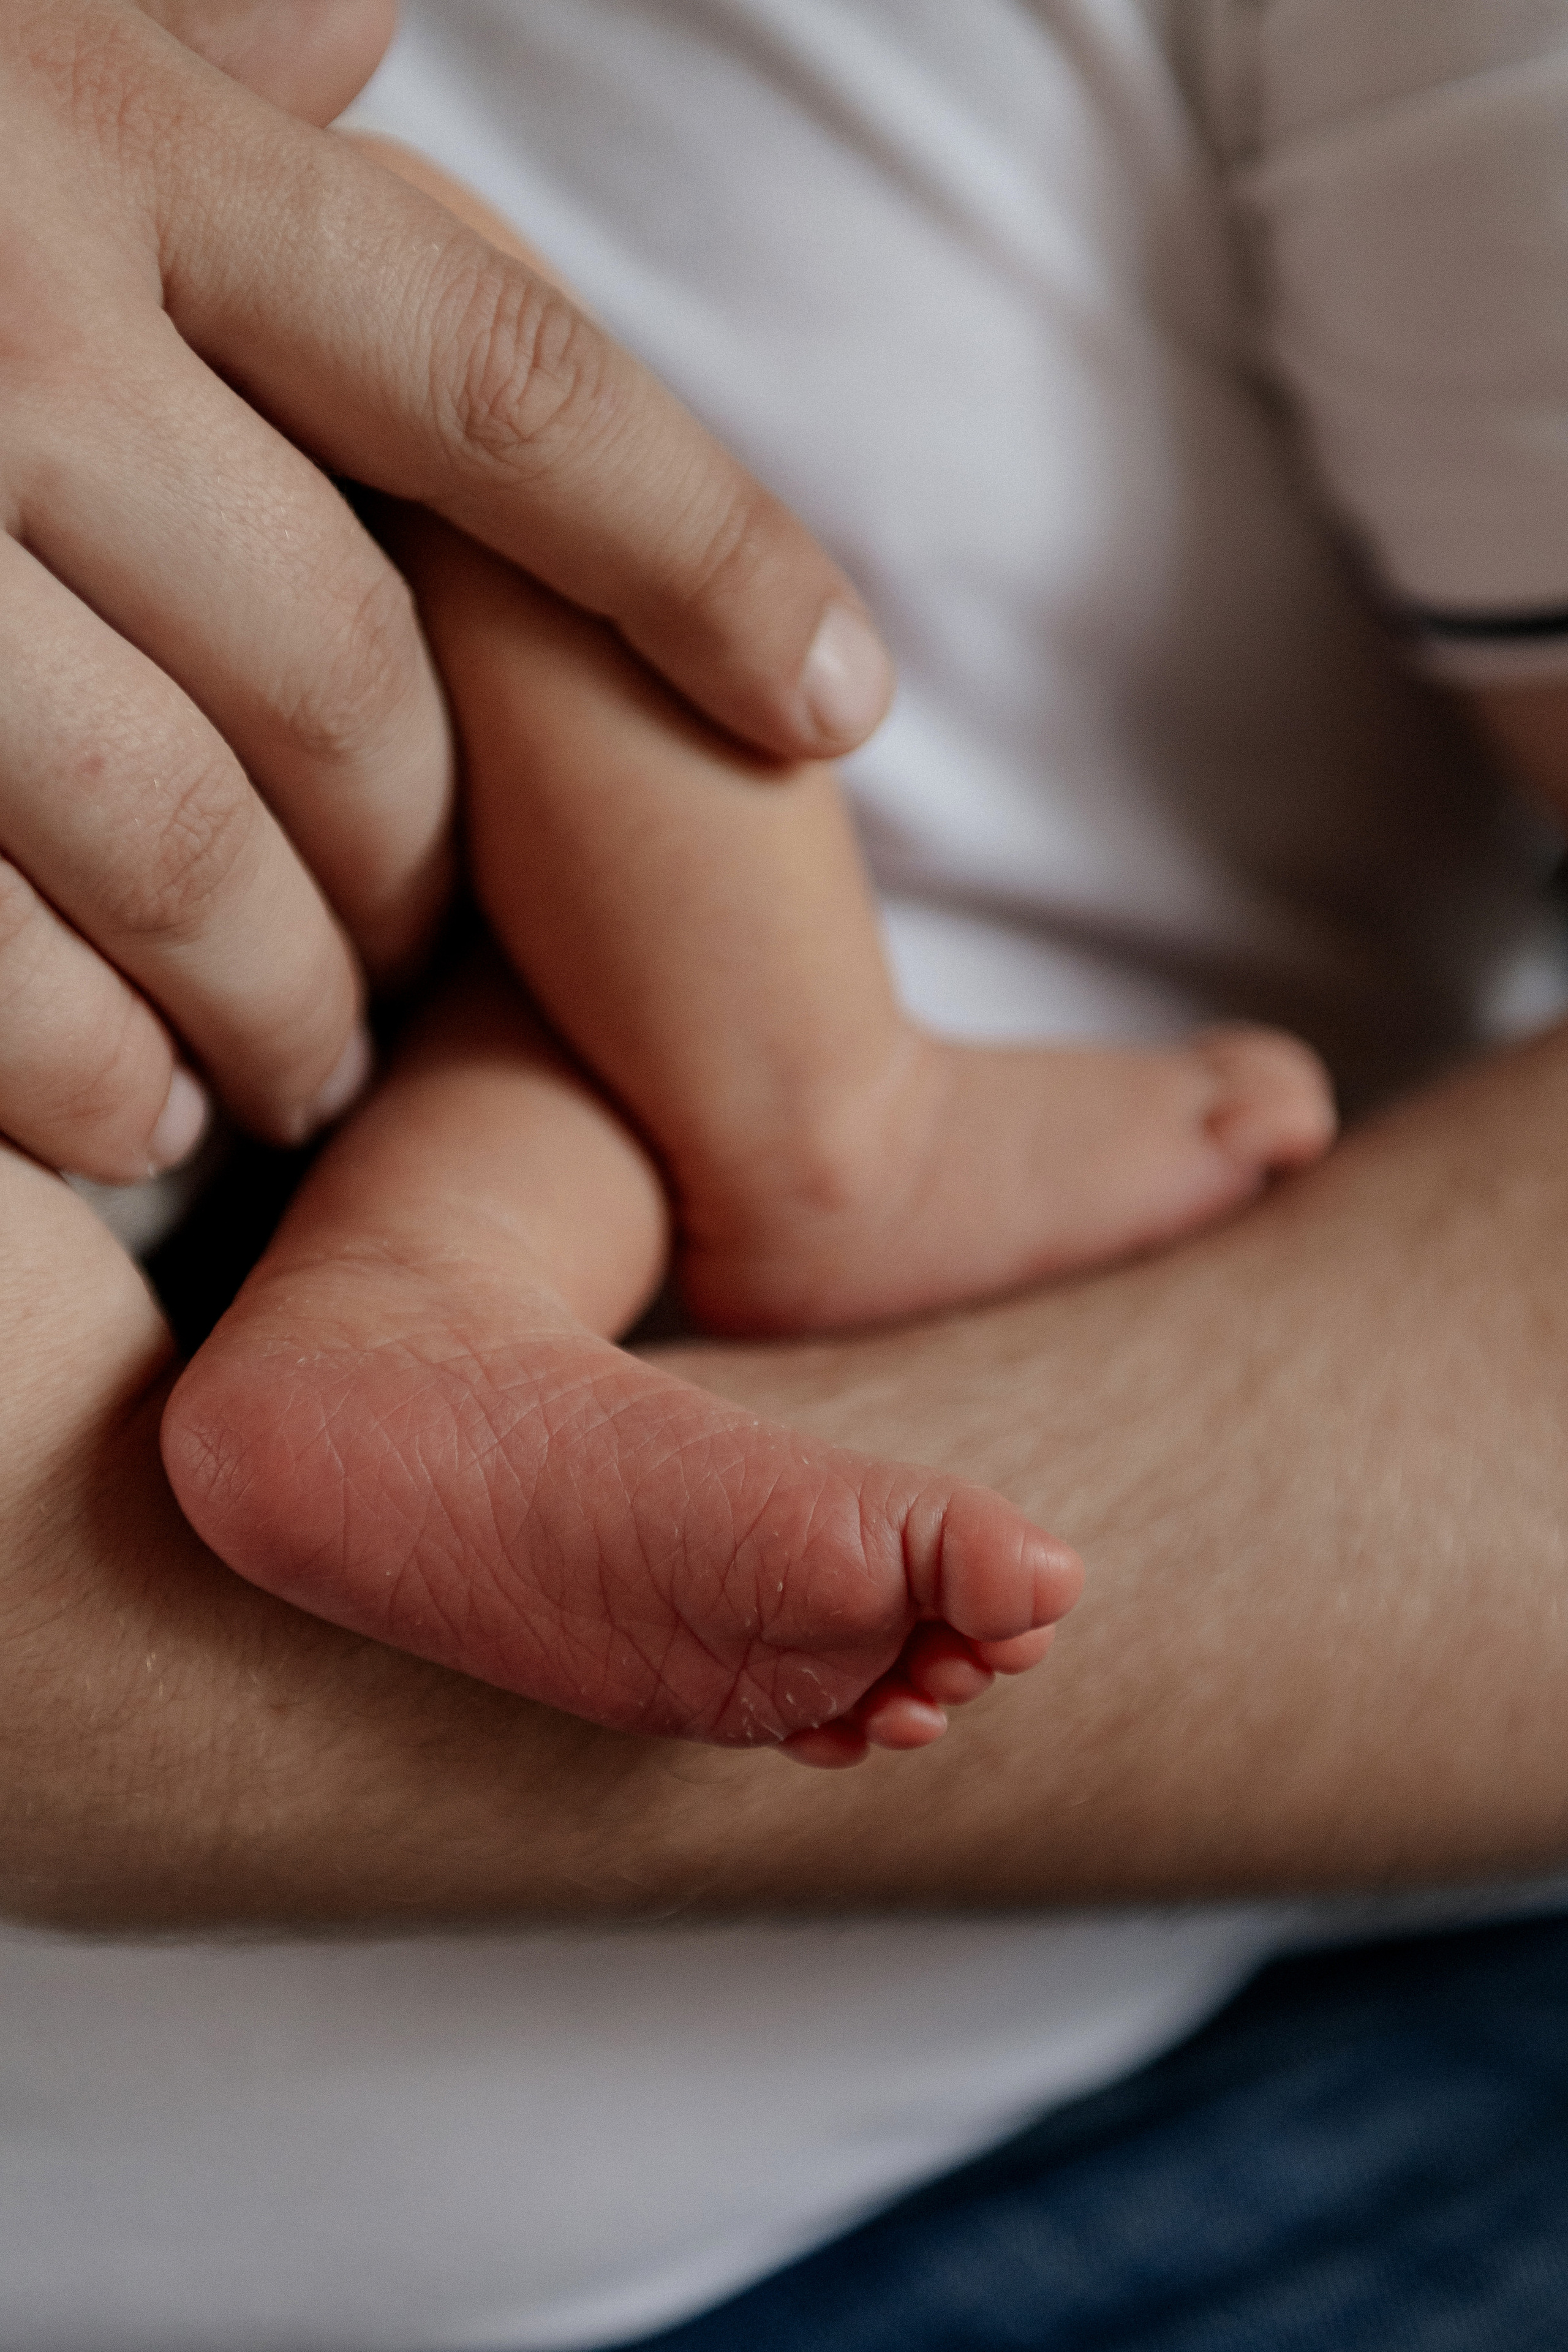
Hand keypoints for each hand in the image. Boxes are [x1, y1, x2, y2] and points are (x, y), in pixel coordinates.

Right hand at [0, 2, 893, 1180]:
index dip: (703, 560)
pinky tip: (133, 1121)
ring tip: (302, 1071)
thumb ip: (171, 44)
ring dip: (274, 1003)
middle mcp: (5, 332)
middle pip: (355, 677)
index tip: (839, 704)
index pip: (501, 391)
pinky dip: (85, 1073)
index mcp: (99, 145)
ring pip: (184, 849)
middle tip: (423, 962)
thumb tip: (362, 32)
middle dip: (420, 862)